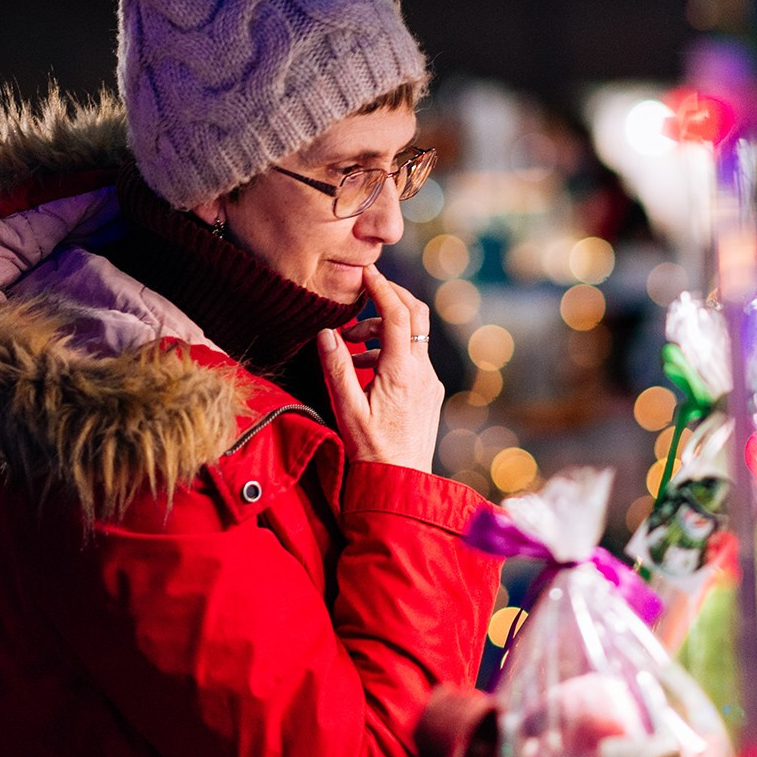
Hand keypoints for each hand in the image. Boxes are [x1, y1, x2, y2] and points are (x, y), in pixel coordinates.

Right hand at [319, 265, 442, 471]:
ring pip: (413, 336)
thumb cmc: (370, 451)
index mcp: (401, 373)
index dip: (381, 288)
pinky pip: (413, 356)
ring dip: (383, 328)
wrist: (399, 484)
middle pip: (416, 314)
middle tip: (365, 291)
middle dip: (391, 295)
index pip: (397, 315)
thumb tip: (326, 332)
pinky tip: (365, 366)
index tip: (366, 272)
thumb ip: (336, 368)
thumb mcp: (346, 410)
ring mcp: (430, 382)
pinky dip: (390, 348)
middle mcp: (422, 373)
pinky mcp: (429, 392)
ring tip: (350, 344)